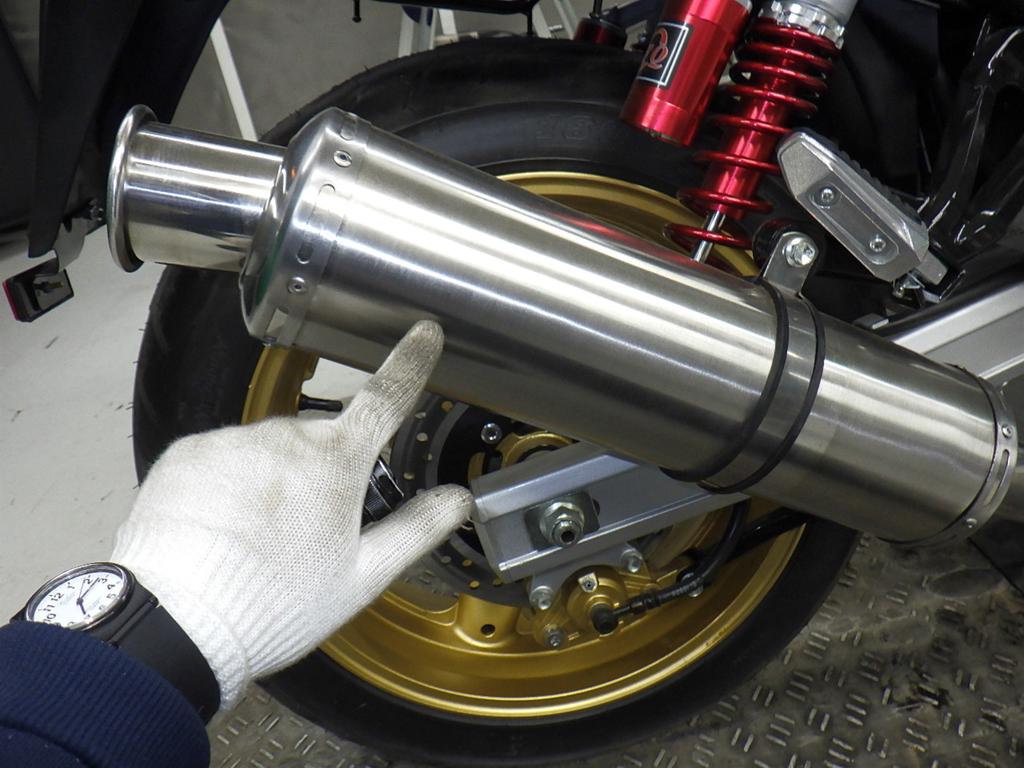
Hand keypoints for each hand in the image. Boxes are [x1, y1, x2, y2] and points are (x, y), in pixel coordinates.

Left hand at [111, 321, 473, 708]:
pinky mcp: (188, 451)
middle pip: (321, 438)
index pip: (385, 398)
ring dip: (274, 478)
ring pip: (270, 448)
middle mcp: (284, 437)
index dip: (410, 362)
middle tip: (310, 532)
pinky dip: (231, 481)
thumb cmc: (277, 604)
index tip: (424, 332)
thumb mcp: (363, 576)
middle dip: (325, 470)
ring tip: (258, 539)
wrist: (177, 623)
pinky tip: (224, 527)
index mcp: (335, 462)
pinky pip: (225, 455)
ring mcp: (232, 440)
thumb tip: (458, 499)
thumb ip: (416, 529)